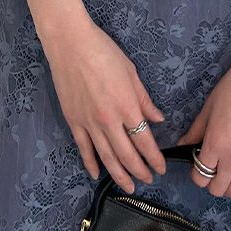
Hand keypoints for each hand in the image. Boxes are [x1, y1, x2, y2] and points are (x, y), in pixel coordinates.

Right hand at [42, 20, 167, 192]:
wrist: (70, 44)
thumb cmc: (104, 51)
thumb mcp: (131, 72)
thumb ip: (144, 99)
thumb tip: (157, 119)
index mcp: (126, 105)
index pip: (144, 140)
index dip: (154, 158)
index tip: (161, 167)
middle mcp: (109, 119)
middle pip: (127, 155)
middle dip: (140, 170)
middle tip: (149, 179)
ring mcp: (89, 122)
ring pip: (106, 157)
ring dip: (119, 174)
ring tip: (129, 186)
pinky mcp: (73, 121)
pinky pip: (83, 148)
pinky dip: (90, 163)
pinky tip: (96, 174)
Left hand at [174, 59, 230, 199]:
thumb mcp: (208, 108)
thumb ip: (194, 131)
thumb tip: (181, 146)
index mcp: (215, 143)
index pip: (200, 176)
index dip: (196, 174)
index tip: (198, 164)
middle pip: (218, 189)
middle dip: (211, 182)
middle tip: (212, 168)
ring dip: (229, 187)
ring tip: (228, 174)